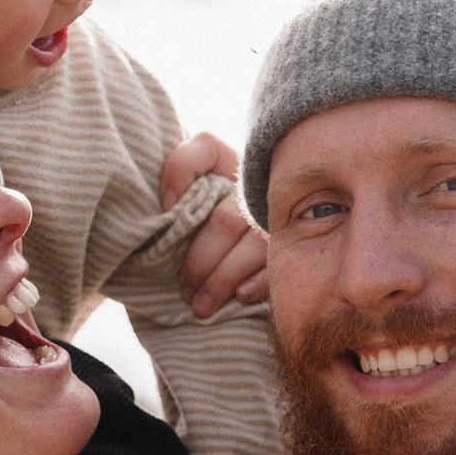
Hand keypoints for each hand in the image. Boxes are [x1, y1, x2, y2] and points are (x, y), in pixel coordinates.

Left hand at [161, 135, 266, 315]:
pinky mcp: (291, 241)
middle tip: (183, 287)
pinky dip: (259, 281)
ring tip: (201, 306)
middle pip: (225, 220)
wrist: (249, 238)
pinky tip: (241, 295)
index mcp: (226, 161)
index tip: (164, 206)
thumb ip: (178, 176)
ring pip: (251, 245)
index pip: (205, 148)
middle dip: (200, 258)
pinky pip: (277, 261)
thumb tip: (169, 204)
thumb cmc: (204, 212)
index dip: (180, 172)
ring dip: (223, 278)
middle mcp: (255, 182)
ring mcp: (276, 212)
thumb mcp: (189, 190)